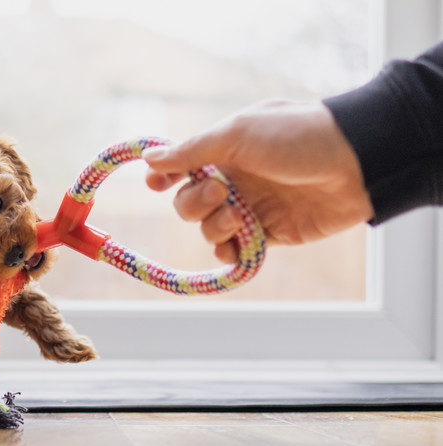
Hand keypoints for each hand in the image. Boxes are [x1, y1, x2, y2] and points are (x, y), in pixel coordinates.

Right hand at [144, 99, 373, 262]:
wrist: (355, 163)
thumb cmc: (296, 137)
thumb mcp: (238, 133)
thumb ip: (192, 150)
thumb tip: (150, 157)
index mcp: (223, 149)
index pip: (180, 166)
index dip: (163, 176)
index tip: (156, 184)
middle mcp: (233, 178)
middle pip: (188, 202)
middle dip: (195, 201)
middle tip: (221, 190)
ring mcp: (250, 206)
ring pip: (209, 228)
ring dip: (214, 226)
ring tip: (239, 215)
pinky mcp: (269, 233)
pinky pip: (235, 249)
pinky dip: (229, 251)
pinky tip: (235, 245)